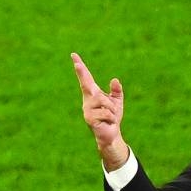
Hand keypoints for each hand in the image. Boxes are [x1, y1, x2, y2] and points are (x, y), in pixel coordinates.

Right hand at [72, 53, 127, 169]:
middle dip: (81, 73)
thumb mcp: (116, 102)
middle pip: (86, 84)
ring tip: (111, 117)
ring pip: (103, 101)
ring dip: (112, 109)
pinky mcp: (89, 119)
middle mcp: (87, 100)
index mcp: (93, 94)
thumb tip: (114, 79)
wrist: (112, 135)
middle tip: (76, 63)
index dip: (80, 67)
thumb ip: (116, 91)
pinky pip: (106, 113)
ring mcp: (87, 110)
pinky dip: (112, 118)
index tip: (74, 55)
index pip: (86, 78)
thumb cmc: (112, 118)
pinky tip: (109, 122)